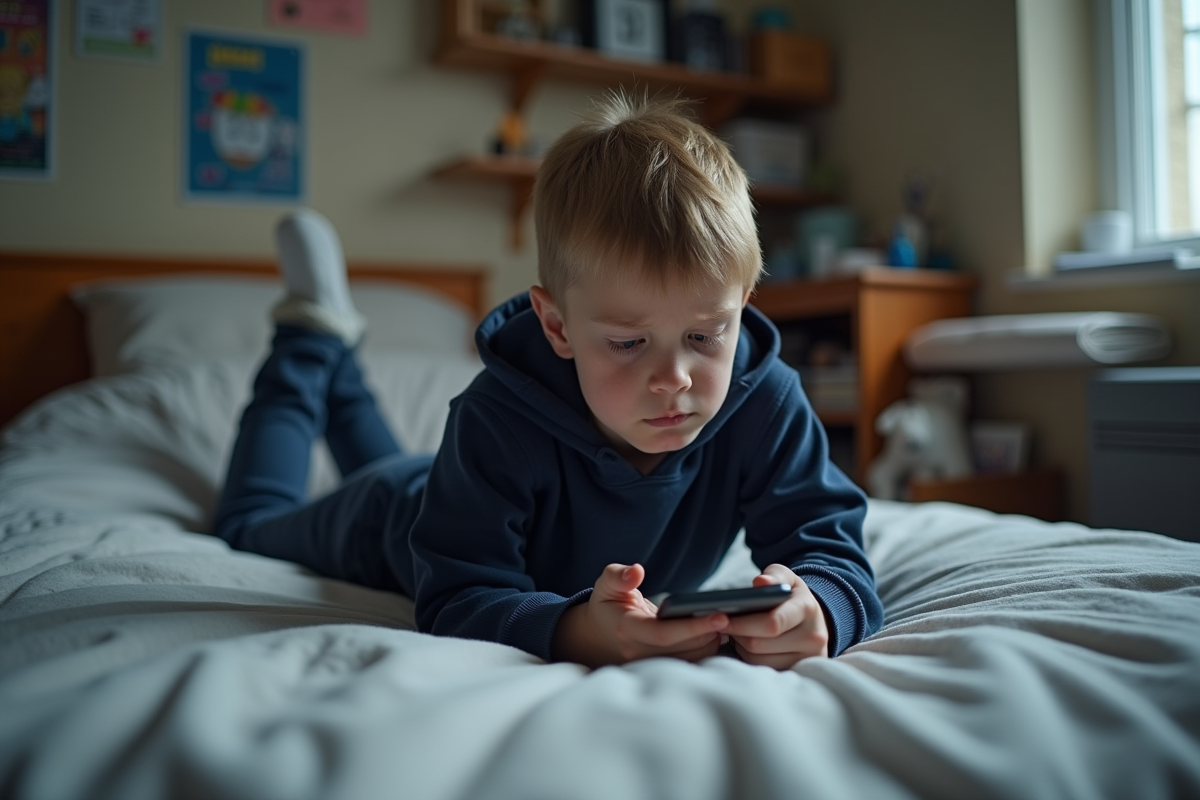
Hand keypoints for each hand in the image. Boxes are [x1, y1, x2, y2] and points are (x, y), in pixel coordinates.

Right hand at [551, 563, 727, 667]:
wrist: (597, 638)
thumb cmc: (607, 606)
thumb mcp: (606, 585)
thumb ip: (619, 576)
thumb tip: (636, 571)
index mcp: (627, 630)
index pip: (664, 633)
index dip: (693, 626)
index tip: (720, 615)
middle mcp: (639, 653)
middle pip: (684, 650)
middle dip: (710, 634)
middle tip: (731, 616)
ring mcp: (649, 666)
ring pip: (691, 660)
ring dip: (710, 644)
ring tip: (725, 624)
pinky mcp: (659, 670)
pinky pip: (689, 665)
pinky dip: (706, 652)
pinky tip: (716, 636)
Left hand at [722, 565, 828, 669]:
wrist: (814, 619)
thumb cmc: (792, 595)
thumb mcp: (785, 578)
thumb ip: (773, 576)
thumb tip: (760, 582)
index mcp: (807, 609)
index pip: (772, 622)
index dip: (742, 623)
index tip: (721, 619)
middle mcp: (812, 637)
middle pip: (759, 644)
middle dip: (737, 634)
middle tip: (725, 625)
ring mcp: (807, 658)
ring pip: (758, 660)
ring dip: (742, 647)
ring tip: (740, 633)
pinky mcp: (798, 670)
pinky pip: (764, 669)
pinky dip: (751, 658)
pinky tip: (750, 645)